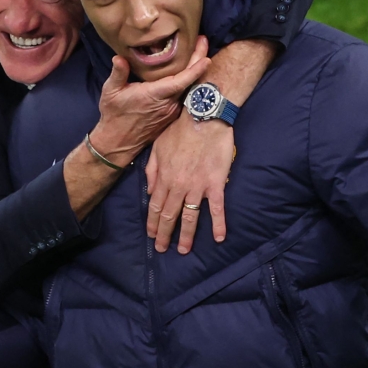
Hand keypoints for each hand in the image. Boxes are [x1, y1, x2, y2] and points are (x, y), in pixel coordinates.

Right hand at [88, 36, 209, 166]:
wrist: (119, 142)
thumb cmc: (114, 115)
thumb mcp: (111, 91)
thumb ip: (118, 73)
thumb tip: (119, 57)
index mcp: (155, 95)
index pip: (180, 81)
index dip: (195, 70)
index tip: (206, 58)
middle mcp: (168, 104)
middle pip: (188, 80)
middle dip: (198, 59)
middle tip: (203, 41)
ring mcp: (171, 110)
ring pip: (187, 88)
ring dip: (193, 70)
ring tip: (198, 50)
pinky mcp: (171, 115)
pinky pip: (183, 96)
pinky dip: (187, 82)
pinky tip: (189, 69)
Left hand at [146, 118, 232, 253]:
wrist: (204, 117)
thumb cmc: (180, 129)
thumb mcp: (157, 147)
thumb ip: (152, 170)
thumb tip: (149, 191)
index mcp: (164, 177)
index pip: (155, 205)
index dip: (152, 222)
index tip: (151, 235)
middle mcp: (179, 185)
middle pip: (170, 215)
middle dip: (164, 233)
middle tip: (162, 248)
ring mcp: (197, 186)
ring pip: (190, 216)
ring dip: (187, 235)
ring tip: (184, 250)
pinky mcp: (215, 183)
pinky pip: (216, 208)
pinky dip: (218, 224)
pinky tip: (218, 238)